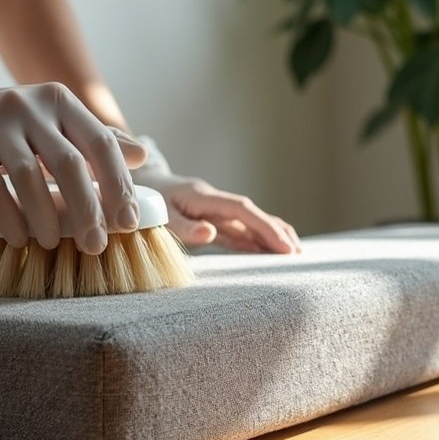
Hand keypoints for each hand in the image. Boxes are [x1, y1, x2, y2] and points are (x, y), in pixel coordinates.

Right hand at [0, 50, 146, 254]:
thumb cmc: (4, 134)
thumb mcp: (50, 128)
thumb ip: (93, 141)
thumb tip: (142, 156)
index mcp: (59, 100)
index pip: (101, 143)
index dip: (118, 185)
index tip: (128, 222)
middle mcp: (30, 104)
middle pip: (70, 163)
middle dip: (88, 210)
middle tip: (96, 245)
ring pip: (31, 177)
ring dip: (47, 219)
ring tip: (55, 244)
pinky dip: (10, 219)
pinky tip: (20, 239)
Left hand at [153, 177, 300, 253]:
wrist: (141, 185)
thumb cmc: (149, 202)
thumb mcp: (160, 215)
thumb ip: (183, 226)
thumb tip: (210, 234)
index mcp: (204, 197)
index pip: (242, 210)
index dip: (264, 226)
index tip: (283, 246)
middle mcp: (214, 201)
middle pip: (253, 214)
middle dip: (276, 232)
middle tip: (297, 254)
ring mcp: (215, 210)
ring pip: (250, 222)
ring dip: (271, 235)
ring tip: (294, 254)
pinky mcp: (212, 219)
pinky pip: (239, 230)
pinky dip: (256, 240)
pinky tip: (270, 252)